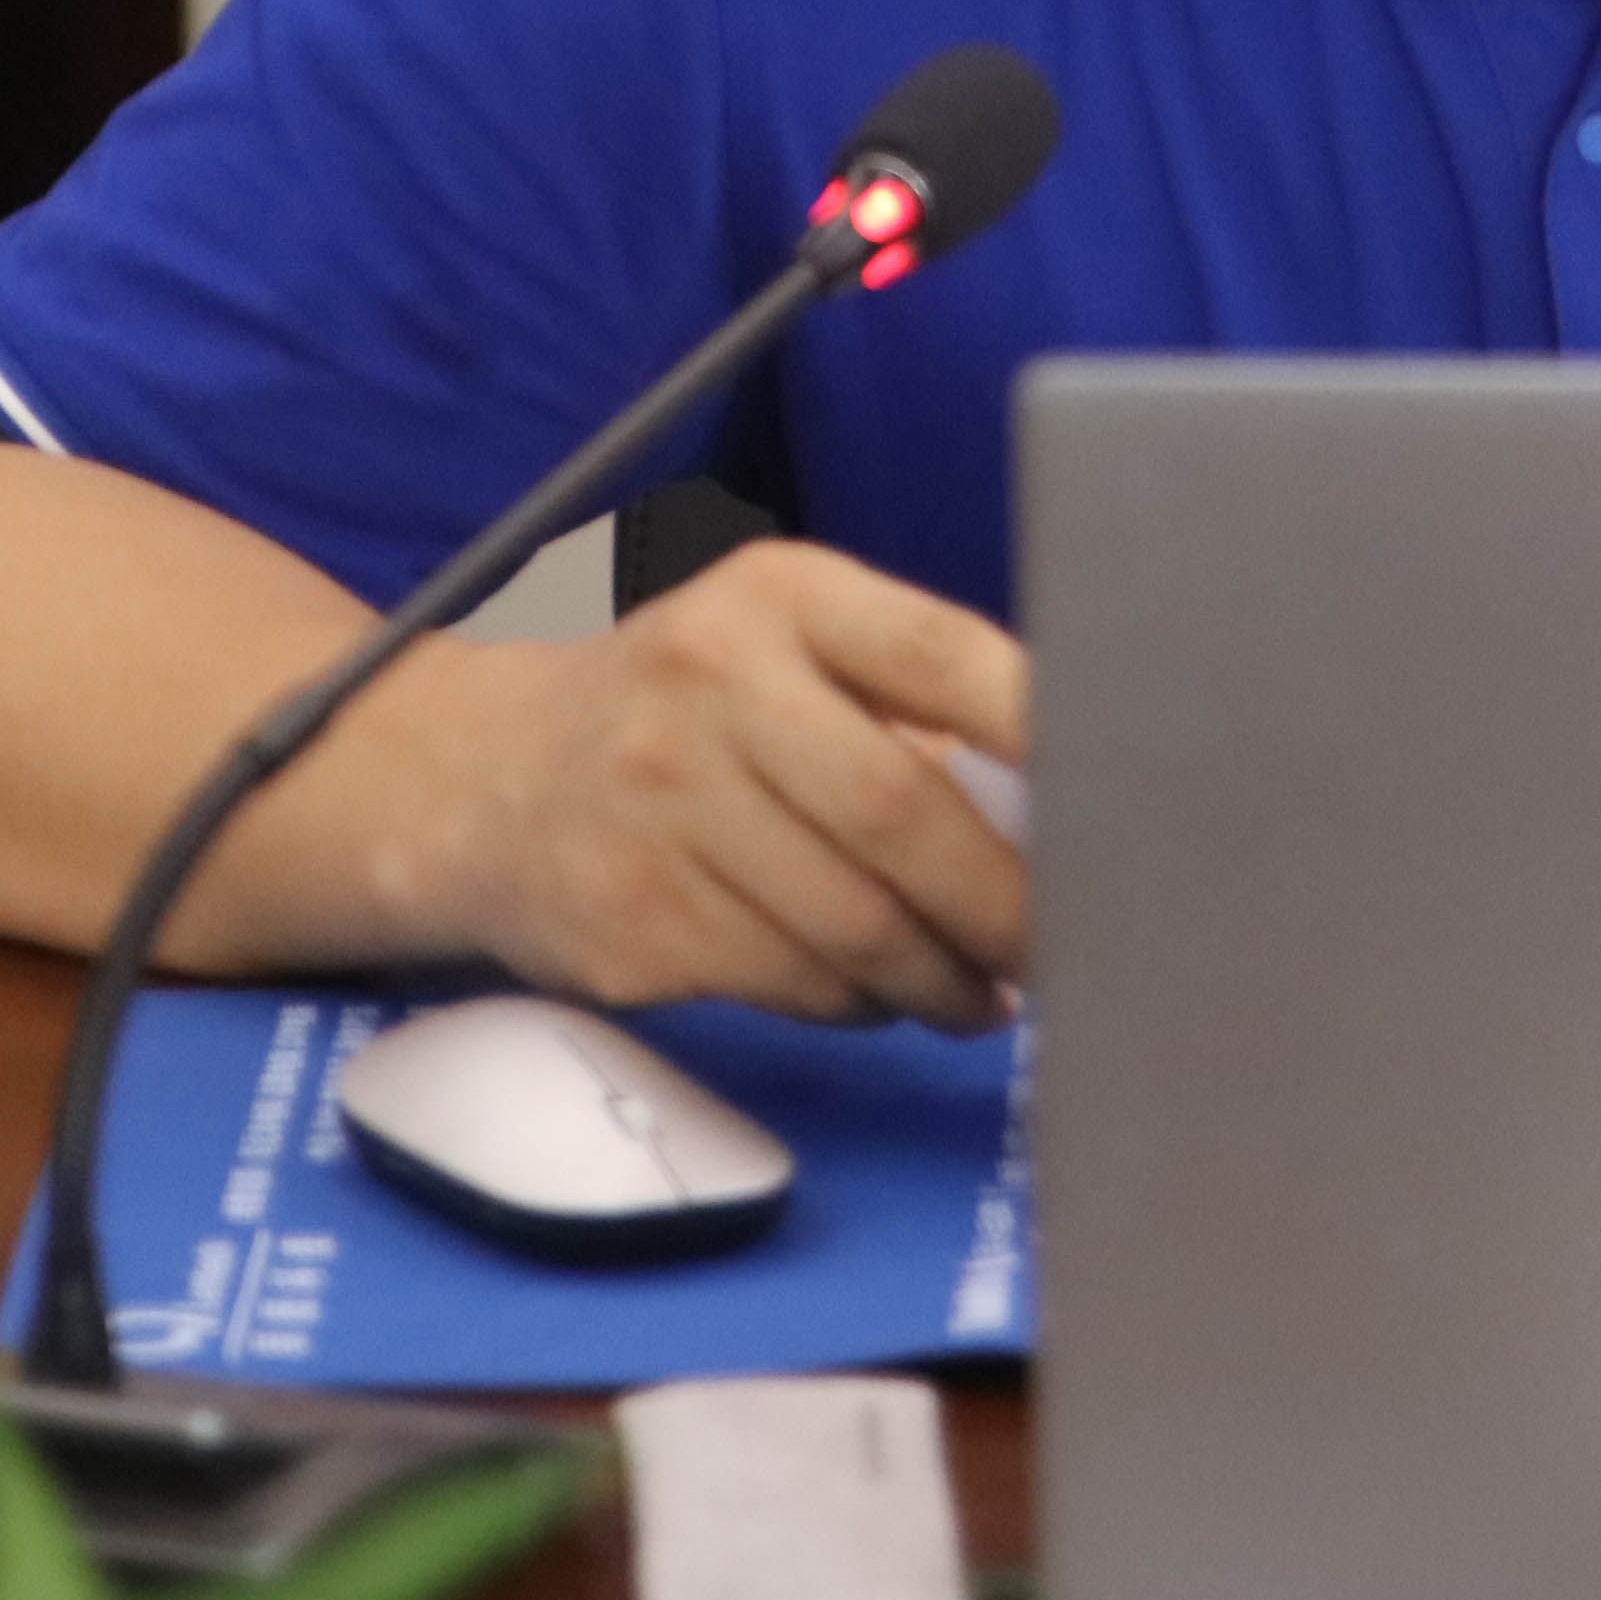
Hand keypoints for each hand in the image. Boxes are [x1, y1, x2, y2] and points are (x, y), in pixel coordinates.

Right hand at [342, 544, 1031, 1029]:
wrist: (477, 780)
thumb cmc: (687, 713)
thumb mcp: (778, 648)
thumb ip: (907, 703)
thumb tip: (1076, 808)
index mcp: (777, 595)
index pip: (945, 654)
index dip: (1047, 735)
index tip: (1123, 804)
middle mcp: (709, 682)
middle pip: (904, 814)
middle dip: (1009, 904)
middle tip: (1070, 951)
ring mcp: (656, 805)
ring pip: (853, 923)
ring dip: (943, 977)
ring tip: (984, 990)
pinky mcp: (627, 920)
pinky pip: (790, 982)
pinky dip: (857, 1003)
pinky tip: (877, 994)